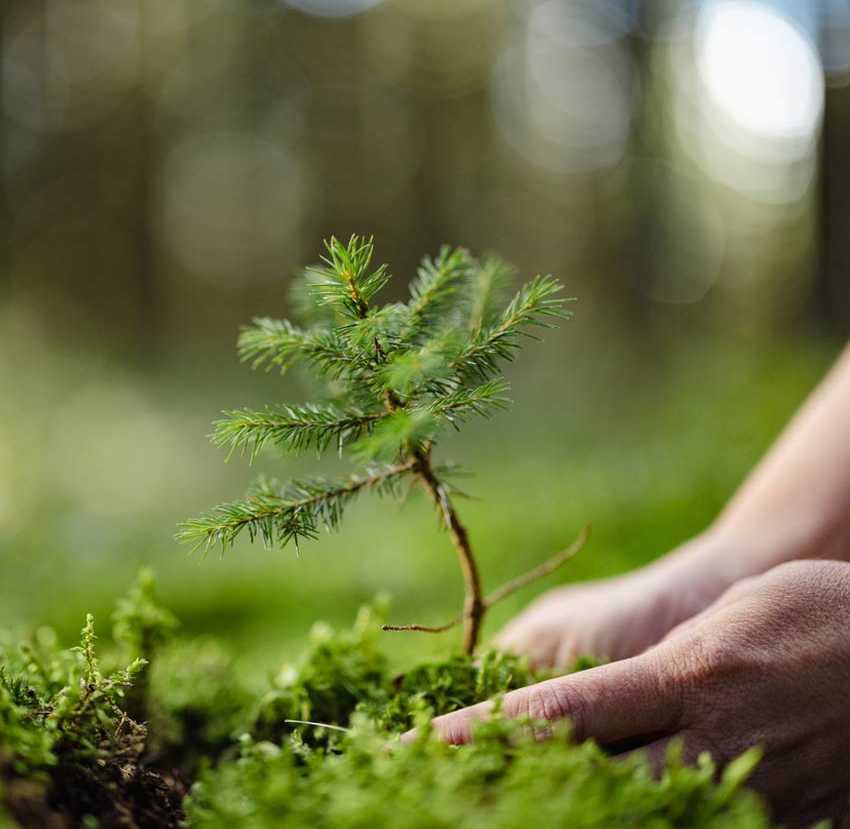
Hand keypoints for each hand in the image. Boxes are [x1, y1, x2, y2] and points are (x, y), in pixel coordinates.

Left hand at [416, 560, 849, 828]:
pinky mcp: (787, 826)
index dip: (478, 736)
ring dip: (572, 815)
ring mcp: (748, 794)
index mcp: (681, 679)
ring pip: (640, 822)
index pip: (558, 715)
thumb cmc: (809, 609)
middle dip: (510, 794)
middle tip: (437, 797)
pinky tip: (614, 818)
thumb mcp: (724, 620)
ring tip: (503, 805)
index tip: (414, 749)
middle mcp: (705, 744)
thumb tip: (587, 713)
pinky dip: (652, 825)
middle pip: (585, 785)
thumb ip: (653, 673)